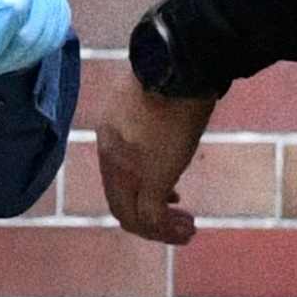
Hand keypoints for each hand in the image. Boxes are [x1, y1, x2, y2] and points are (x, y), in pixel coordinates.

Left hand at [94, 75, 212, 246]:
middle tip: (175, 225)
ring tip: (185, 230)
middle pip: (120, 205)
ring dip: (159, 230)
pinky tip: (188, 229)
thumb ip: (148, 119)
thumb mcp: (148, 97)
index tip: (169, 196)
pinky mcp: (153, 177)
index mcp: (108, 137)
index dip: (136, 196)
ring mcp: (130, 170)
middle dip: (147, 221)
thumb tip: (167, 124)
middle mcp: (112, 158)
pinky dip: (168, 230)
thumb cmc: (170, 73)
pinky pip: (153, 217)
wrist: (178, 65)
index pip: (114, 181)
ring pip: (133, 217)